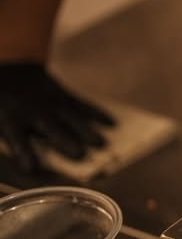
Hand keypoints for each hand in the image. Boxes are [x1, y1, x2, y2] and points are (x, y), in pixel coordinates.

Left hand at [0, 63, 114, 172]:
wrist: (10, 70)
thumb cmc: (4, 103)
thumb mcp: (0, 121)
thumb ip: (12, 137)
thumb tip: (27, 164)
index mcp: (14, 121)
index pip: (18, 140)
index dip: (24, 153)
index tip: (31, 168)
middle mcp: (36, 113)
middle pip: (52, 130)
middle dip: (66, 142)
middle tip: (80, 155)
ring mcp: (53, 103)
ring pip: (71, 118)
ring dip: (86, 131)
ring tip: (101, 143)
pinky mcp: (64, 95)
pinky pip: (82, 105)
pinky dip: (97, 114)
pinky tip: (112, 123)